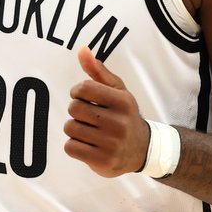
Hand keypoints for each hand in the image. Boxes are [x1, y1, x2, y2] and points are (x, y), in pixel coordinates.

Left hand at [63, 46, 150, 177]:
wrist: (142, 150)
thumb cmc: (124, 115)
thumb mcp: (117, 91)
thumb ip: (98, 71)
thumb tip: (82, 49)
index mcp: (122, 101)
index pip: (84, 88)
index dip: (77, 91)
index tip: (83, 96)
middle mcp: (118, 123)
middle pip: (74, 108)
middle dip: (76, 111)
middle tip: (87, 116)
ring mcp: (111, 144)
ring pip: (70, 128)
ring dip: (74, 128)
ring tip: (89, 130)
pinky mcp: (102, 161)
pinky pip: (70, 147)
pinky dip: (74, 145)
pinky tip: (87, 144)